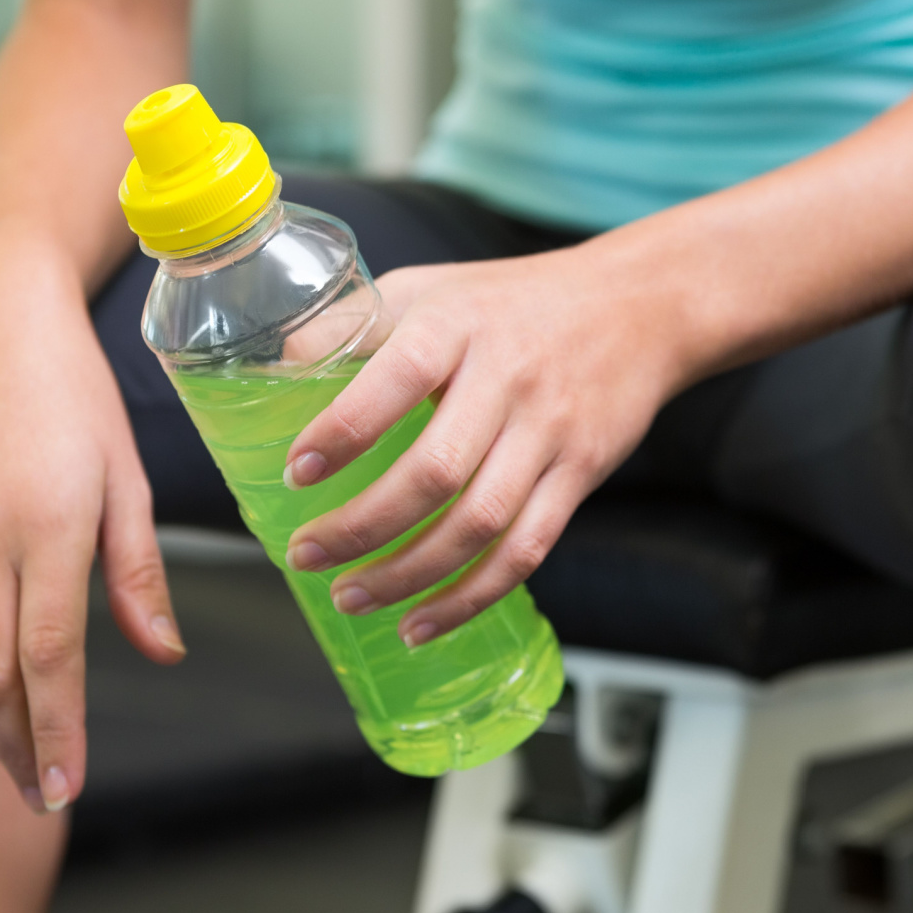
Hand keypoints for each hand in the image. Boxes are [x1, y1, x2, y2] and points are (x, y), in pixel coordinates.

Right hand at [0, 232, 184, 812]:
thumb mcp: (129, 477)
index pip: (49, 657)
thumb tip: (164, 654)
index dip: (57, 731)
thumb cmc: (76, 396)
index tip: (66, 788)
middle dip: (17, 747)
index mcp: (49, 527)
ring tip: (4, 766)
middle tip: (41, 796)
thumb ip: (139, 573)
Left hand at [282, 238, 694, 645]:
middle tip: (306, 556)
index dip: (341, 434)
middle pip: (434, 472)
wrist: (639, 307)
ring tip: (350, 599)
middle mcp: (506, 380)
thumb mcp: (429, 290)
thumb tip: (273, 370)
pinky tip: (421, 622)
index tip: (296, 473)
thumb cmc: (510, 302)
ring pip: (478, 524)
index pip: (393, 382)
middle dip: (361, 528)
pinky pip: (525, 550)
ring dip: (408, 575)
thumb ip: (354, 326)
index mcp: (456, 327)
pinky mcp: (579, 476)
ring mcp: (548, 434)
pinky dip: (470, 597)